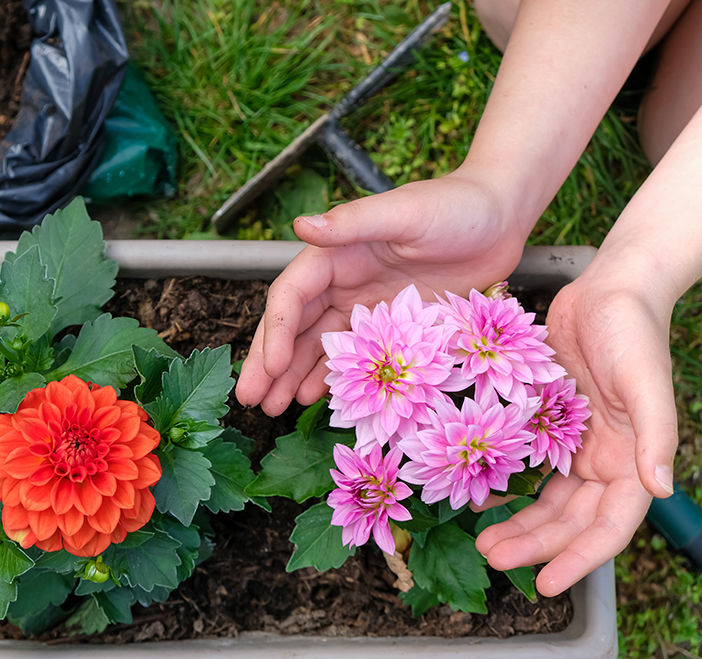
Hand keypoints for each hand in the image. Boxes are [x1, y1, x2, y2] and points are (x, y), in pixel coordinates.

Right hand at [235, 169, 529, 415]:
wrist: (502, 217)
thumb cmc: (456, 206)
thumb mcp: (404, 212)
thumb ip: (353, 222)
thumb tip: (301, 225)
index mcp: (336, 253)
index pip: (292, 296)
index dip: (277, 332)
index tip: (270, 367)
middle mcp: (342, 281)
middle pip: (295, 326)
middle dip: (270, 362)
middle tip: (249, 399)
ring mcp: (365, 307)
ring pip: (318, 346)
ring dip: (293, 376)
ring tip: (272, 409)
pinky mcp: (392, 326)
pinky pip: (355, 357)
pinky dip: (333, 378)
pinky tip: (314, 399)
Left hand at [476, 273, 677, 595]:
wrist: (607, 288)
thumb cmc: (632, 331)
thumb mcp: (645, 382)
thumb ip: (655, 435)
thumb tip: (660, 488)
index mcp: (630, 460)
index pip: (607, 528)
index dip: (579, 560)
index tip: (546, 585)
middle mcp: (602, 459)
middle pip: (568, 521)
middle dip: (534, 545)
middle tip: (493, 557)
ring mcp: (574, 442)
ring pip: (545, 500)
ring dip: (517, 522)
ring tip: (482, 539)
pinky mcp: (548, 421)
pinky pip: (526, 464)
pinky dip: (505, 483)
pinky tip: (477, 494)